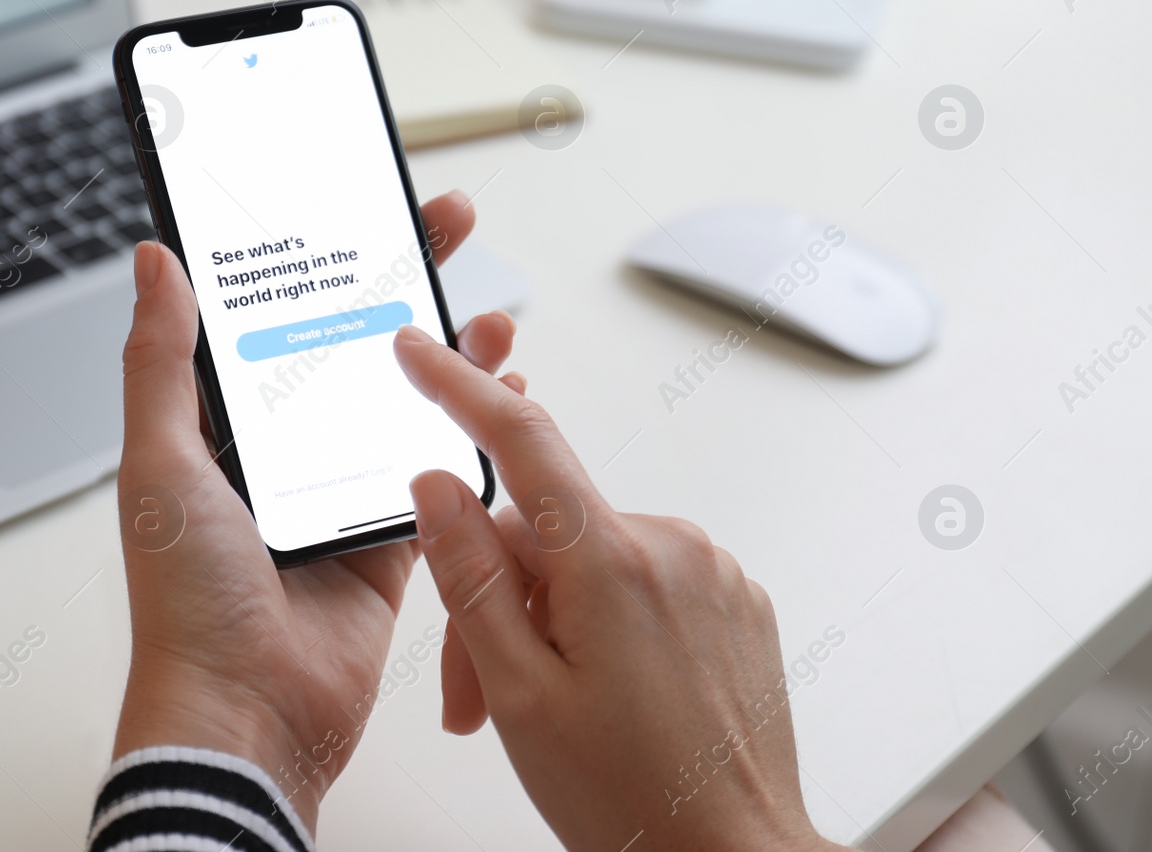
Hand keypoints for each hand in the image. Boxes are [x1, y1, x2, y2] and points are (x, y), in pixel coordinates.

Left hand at [113, 190, 517, 833]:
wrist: (248, 714)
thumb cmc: (188, 600)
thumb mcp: (161, 461)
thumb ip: (162, 359)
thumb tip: (154, 261)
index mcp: (224, 427)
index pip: (278, 318)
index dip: (318, 258)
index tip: (354, 205)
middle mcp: (284, 453)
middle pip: (352, 347)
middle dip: (400, 283)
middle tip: (441, 224)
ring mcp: (340, 493)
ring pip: (404, 402)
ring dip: (450, 353)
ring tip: (489, 312)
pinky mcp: (390, 540)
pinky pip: (438, 472)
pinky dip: (471, 431)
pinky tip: (502, 394)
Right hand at [393, 326, 843, 851]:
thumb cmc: (632, 799)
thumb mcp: (517, 694)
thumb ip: (471, 579)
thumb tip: (439, 484)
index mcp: (612, 563)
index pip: (523, 441)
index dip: (458, 388)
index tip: (418, 352)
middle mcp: (673, 546)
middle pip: (544, 530)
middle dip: (496, 597)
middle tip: (473, 696)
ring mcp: (711, 571)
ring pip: (588, 559)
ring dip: (548, 617)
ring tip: (542, 707)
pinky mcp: (732, 598)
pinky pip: (641, 580)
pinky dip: (603, 621)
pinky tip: (602, 691)